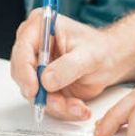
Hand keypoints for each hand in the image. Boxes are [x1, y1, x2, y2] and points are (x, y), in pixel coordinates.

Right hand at [9, 8, 124, 120]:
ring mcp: (37, 67)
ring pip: (33, 93)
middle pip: (22, 74)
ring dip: (55, 104)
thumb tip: (46, 80)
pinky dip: (61, 109)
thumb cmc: (101, 49)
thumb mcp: (89, 55)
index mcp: (40, 27)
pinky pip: (45, 102)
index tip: (34, 89)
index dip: (25, 71)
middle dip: (42, 93)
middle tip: (60, 103)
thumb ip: (68, 66)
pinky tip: (78, 108)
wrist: (112, 61)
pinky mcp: (43, 85)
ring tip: (77, 106)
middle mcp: (34, 47)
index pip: (22, 49)